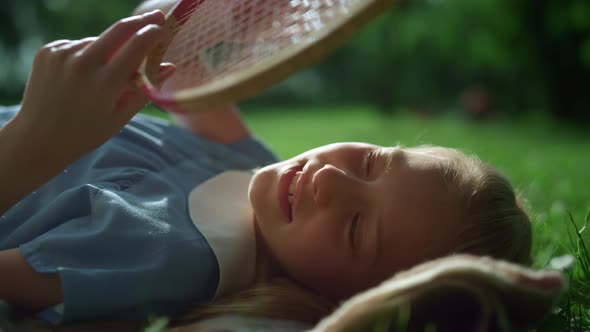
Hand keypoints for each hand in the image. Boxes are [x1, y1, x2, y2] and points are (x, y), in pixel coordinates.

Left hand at [16, 10, 169, 161]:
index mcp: (104, 83)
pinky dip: (86, 55)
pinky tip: (81, 76)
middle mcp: (82, 63)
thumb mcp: (121, 116)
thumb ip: (146, 89)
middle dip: (140, 21)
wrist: (38, 139)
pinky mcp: (48, 51)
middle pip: (119, 30)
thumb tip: (170, 66)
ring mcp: (62, 55)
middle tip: (157, 16)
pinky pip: (77, 45)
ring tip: (103, 76)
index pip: (136, 46)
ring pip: (97, 42)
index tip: (164, 27)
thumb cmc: (86, 133)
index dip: (153, 33)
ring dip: (108, 50)